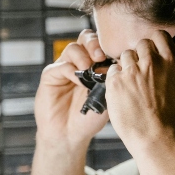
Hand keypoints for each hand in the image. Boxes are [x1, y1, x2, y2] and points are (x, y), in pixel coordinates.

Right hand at [34, 29, 110, 147]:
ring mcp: (65, 67)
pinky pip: (60, 65)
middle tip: (100, 56)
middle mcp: (79, 62)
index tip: (115, 56)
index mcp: (95, 65)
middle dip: (94, 44)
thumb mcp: (107, 97)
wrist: (70, 135)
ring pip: (73, 48)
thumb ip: (112, 79)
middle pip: (86, 39)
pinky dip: (70, 70)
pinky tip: (78, 81)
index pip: (101, 45)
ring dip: (82, 55)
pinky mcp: (50, 76)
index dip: (108, 46)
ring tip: (88, 68)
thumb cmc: (90, 118)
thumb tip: (123, 62)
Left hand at [105, 31, 174, 152]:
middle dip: (139, 55)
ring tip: (130, 86)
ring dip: (126, 66)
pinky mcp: (115, 82)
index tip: (152, 50)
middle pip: (141, 44)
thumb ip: (166, 73)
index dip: (154, 42)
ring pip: (124, 56)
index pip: (160, 36)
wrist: (156, 139)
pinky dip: (114, 80)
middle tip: (139, 72)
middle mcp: (152, 62)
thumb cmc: (170, 121)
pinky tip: (120, 94)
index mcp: (171, 63)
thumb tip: (159, 68)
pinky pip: (111, 72)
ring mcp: (132, 71)